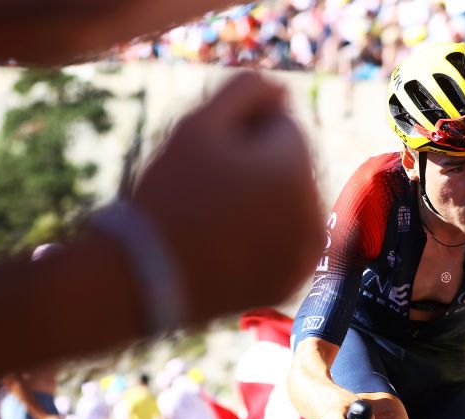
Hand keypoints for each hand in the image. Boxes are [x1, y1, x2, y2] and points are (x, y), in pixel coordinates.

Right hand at [132, 71, 325, 323]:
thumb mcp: (199, 122)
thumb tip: (284, 92)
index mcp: (299, 167)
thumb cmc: (171, 192)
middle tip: (210, 190)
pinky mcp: (295, 282)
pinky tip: (230, 245)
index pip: (284, 125)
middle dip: (260, 168)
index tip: (211, 158)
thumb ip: (248, 89)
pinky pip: (287, 244)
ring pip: (292, 204)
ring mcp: (308, 252)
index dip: (243, 133)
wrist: (149, 275)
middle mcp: (316, 210)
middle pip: (292, 166)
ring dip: (267, 202)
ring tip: (218, 218)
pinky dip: (268, 240)